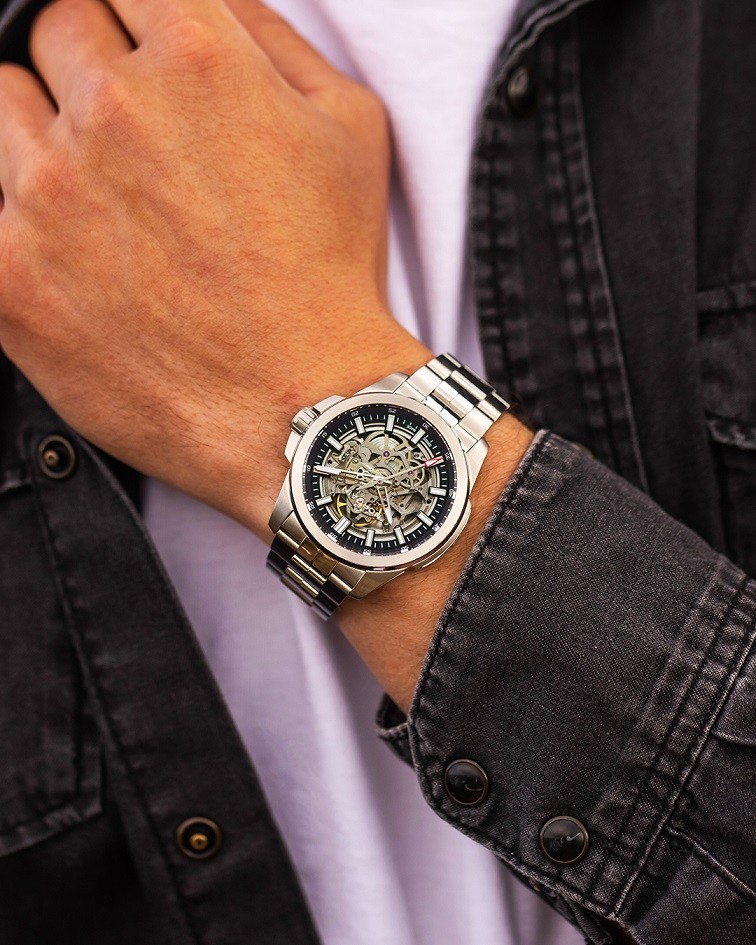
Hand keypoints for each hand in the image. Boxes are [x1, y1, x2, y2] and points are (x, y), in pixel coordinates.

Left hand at [0, 0, 427, 531]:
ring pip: (1, 102)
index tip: (144, 59)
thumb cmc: (331, 281)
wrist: (302, 407)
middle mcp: (113, 114)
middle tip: (133, 140)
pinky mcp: (9, 273)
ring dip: (43, 133)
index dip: (138, 24)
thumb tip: (216, 5)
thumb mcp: (350, 130)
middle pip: (55, 31)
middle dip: (92, 72)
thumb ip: (272, 38)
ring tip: (99, 196)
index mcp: (198, 62)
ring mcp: (49, 193)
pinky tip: (75, 250)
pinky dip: (19, 216)